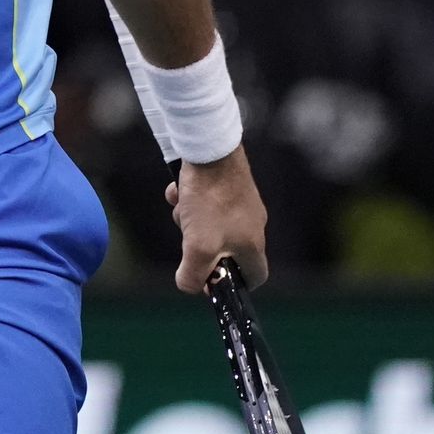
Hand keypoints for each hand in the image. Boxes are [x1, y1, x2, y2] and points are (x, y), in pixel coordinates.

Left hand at [167, 146, 269, 291]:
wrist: (210, 148)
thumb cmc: (209, 199)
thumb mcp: (198, 246)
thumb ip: (193, 274)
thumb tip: (189, 285)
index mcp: (252, 244)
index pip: (255, 277)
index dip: (235, 284)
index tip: (211, 280)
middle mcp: (252, 224)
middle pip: (225, 251)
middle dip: (200, 247)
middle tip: (188, 236)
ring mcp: (241, 203)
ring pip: (210, 224)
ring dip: (189, 219)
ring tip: (182, 206)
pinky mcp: (228, 185)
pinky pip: (206, 202)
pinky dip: (189, 199)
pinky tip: (178, 190)